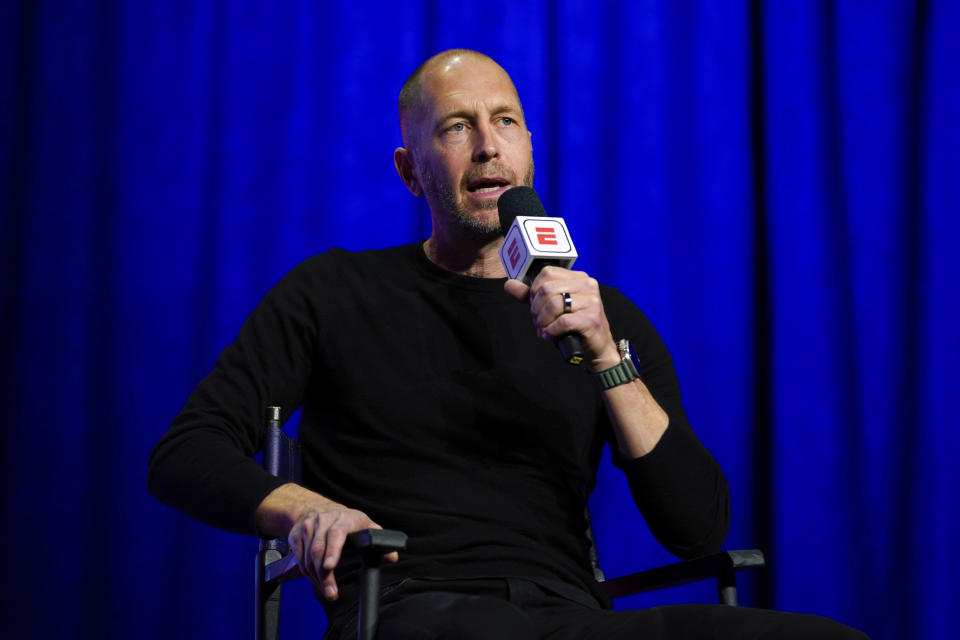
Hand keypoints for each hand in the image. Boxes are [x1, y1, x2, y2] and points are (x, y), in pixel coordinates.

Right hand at [287, 503, 397, 600]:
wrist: (317, 509)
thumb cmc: (346, 522)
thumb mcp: (365, 526)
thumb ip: (378, 541)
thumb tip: (392, 556)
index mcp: (344, 517)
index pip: (336, 533)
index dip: (333, 550)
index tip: (330, 567)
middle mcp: (323, 520)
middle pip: (319, 549)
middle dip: (324, 575)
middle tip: (331, 592)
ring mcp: (308, 527)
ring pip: (308, 557)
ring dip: (316, 578)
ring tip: (326, 590)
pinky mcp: (296, 535)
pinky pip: (300, 559)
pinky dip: (307, 573)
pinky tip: (316, 580)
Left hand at [504, 266, 619, 370]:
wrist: (596, 347)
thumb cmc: (574, 326)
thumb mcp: (552, 307)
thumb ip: (531, 295)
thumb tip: (508, 285)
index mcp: (578, 277)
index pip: (547, 273)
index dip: (534, 291)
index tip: (535, 307)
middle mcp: (588, 285)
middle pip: (547, 289)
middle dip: (536, 309)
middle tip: (538, 323)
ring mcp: (592, 301)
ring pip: (554, 304)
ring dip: (542, 321)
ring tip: (543, 330)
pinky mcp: (592, 318)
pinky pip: (563, 322)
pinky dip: (551, 331)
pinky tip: (550, 336)